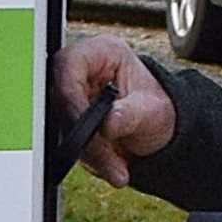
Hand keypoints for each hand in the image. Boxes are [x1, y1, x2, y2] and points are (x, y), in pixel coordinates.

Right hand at [53, 31, 171, 184]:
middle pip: (62, 100)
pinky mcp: (69, 120)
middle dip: (84, 136)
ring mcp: (72, 96)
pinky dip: (90, 158)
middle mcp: (81, 70)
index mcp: (101, 52)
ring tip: (116, 168)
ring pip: (64, 126)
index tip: (87, 128)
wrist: (159, 127)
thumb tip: (107, 123)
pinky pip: (69, 141)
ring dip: (89, 153)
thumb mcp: (152, 110)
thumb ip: (129, 115)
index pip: (69, 66)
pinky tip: (110, 166)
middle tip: (108, 160)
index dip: (72, 97)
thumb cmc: (156, 107)